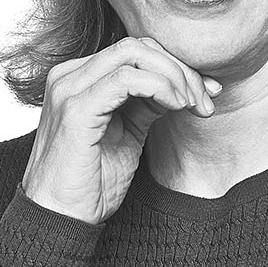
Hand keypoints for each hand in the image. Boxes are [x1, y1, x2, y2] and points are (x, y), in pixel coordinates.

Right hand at [22, 36, 222, 224]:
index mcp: (78, 78)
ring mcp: (69, 89)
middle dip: (180, 68)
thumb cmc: (90, 184)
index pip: (135, 51)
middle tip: (205, 99)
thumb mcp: (127, 134)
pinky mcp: (75, 108)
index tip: (207, 91)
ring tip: (193, 104)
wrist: (60, 219)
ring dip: (174, 76)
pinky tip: (176, 105)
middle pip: (138, 46)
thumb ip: (147, 104)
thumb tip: (184, 87)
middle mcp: (69, 76)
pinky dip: (159, 86)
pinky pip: (126, 79)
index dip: (176, 66)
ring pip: (134, 54)